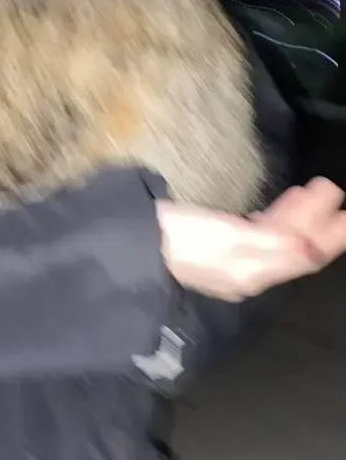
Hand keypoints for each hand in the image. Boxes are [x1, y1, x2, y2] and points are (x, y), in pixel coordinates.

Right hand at [156, 177, 345, 301]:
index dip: (330, 236)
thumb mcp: (228, 238)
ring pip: (276, 238)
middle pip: (293, 246)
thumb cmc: (179, 238)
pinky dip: (273, 220)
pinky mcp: (214, 248)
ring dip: (296, 215)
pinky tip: (277, 209)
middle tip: (332, 188)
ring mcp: (231, 261)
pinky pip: (256, 235)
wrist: (133, 245)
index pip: (304, 254)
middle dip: (315, 219)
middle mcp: (248, 271)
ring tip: (311, 191)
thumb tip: (310, 249)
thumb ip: (270, 242)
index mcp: (252, 271)